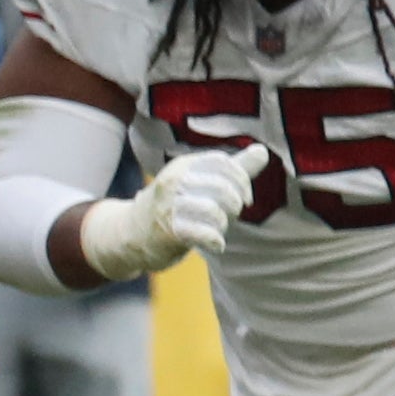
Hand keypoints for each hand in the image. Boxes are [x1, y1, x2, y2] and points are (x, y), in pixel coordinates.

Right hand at [77, 145, 274, 278]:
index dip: (242, 180)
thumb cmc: (175, 207)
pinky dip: (216, 240)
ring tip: (218, 229)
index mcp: (185, 165)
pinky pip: (203, 233)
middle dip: (236, 204)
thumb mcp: (202, 182)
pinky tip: (217, 244)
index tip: (245, 198)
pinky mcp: (168, 231)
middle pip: (223, 187)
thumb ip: (234, 169)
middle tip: (231, 216)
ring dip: (224, 224)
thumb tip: (263, 151)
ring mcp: (170, 206)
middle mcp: (175, 181)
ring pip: (214, 210)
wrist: (131, 234)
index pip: (224, 163)